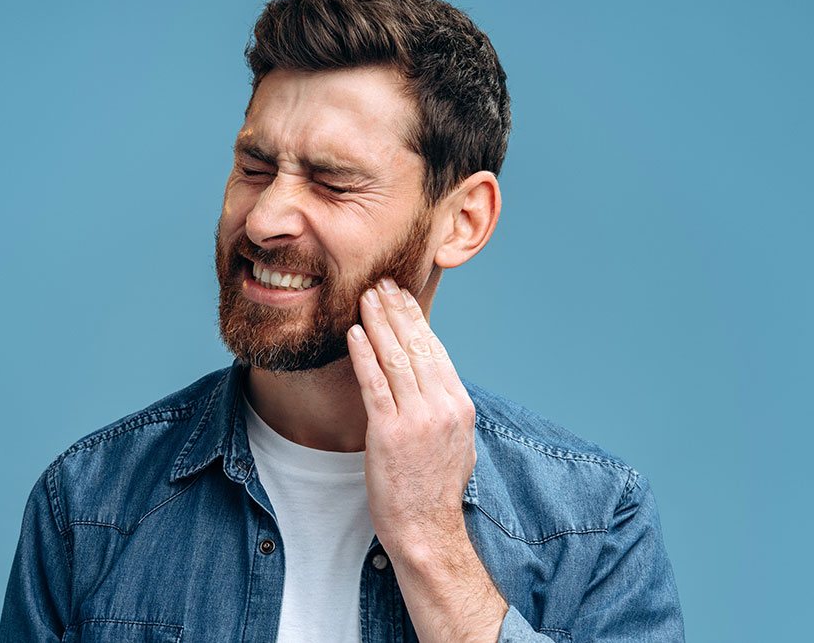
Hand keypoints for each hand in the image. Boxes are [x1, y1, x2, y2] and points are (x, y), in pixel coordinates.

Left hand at [347, 278, 504, 641]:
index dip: (416, 319)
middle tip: (380, 283)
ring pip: (396, 358)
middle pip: (416, 346)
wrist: (427, 530)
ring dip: (378, 323)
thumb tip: (432, 380)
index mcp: (459, 405)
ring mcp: (418, 419)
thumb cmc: (434, 490)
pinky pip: (374, 384)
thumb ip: (444, 407)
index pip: (435, 350)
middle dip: (396, 310)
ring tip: (365, 298)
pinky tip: (354, 334)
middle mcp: (443, 406)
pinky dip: (363, 355)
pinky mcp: (390, 433)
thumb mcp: (454, 442)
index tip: (401, 296)